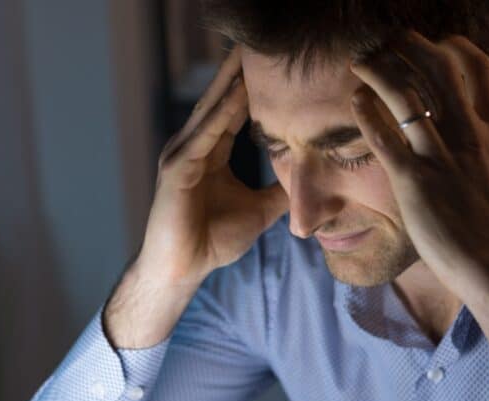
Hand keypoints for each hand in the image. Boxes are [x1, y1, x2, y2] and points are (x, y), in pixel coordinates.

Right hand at [138, 48, 287, 287]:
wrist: (182, 270)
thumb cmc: (212, 242)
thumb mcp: (259, 211)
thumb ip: (279, 193)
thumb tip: (311, 183)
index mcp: (209, 152)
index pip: (233, 109)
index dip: (253, 85)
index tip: (276, 63)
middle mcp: (193, 146)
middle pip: (220, 99)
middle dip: (239, 71)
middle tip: (260, 42)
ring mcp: (182, 155)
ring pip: (211, 109)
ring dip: (230, 81)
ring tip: (249, 54)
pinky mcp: (177, 169)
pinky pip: (204, 135)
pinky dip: (220, 113)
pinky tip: (238, 93)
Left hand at [348, 30, 488, 296]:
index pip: (476, 67)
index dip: (451, 46)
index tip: (431, 43)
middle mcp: (469, 136)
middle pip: (439, 70)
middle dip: (409, 46)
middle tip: (387, 40)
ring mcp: (441, 158)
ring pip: (408, 97)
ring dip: (380, 71)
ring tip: (361, 61)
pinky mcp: (415, 183)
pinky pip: (385, 137)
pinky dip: (367, 113)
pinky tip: (355, 100)